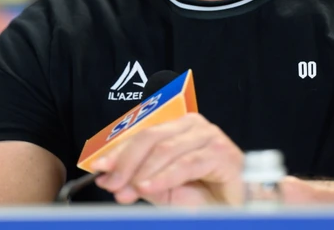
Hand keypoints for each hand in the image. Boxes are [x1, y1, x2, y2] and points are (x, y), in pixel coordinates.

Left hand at [91, 113, 244, 205]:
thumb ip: (140, 180)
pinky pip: (186, 163)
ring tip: (128, 190)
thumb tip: (111, 178)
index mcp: (177, 127)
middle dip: (126, 163)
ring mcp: (209, 136)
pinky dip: (164, 176)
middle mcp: (193, 126)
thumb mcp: (163, 188)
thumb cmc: (203, 195)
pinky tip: (149, 187)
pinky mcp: (222, 153)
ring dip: (142, 172)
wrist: (235, 207)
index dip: (118, 151)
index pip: (141, 134)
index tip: (99, 169)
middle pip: (150, 137)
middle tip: (112, 184)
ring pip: (166, 149)